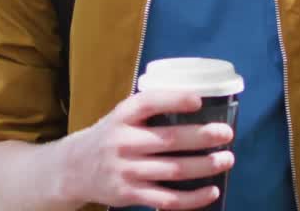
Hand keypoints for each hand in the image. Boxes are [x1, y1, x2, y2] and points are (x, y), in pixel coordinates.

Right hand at [57, 90, 234, 209]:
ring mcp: (126, 170)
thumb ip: (149, 111)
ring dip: (204, 166)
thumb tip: (198, 104)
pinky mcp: (129, 195)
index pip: (149, 103)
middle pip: (169, 139)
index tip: (198, 101)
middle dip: (202, 137)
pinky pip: (167, 199)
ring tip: (226, 160)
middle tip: (227, 134)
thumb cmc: (109, 138)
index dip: (174, 100)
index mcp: (122, 116)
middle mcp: (122, 141)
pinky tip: (211, 191)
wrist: (72, 169)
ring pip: (173, 170)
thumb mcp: (121, 117)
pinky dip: (192, 198)